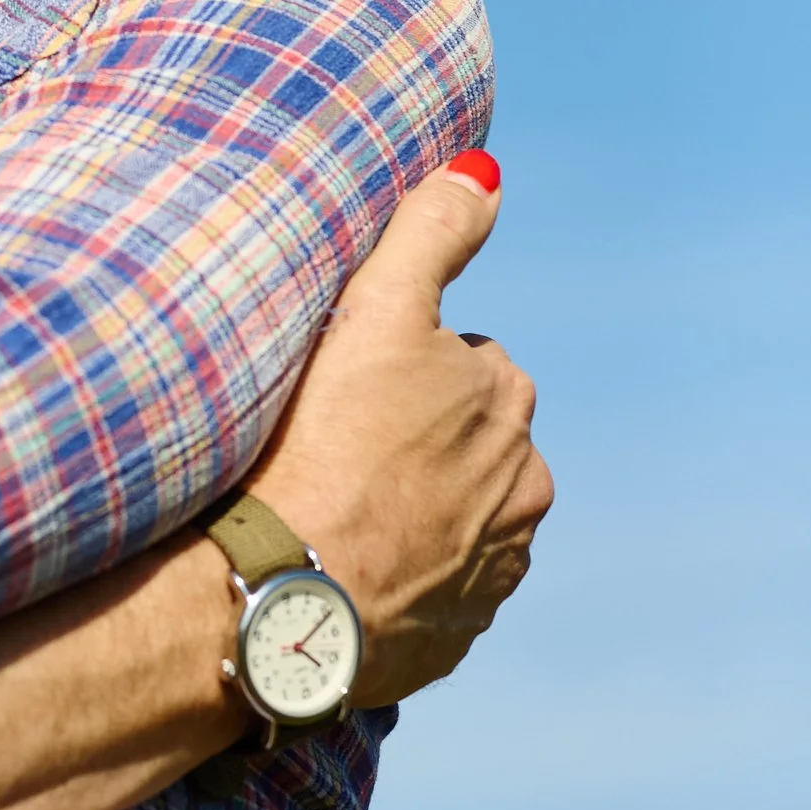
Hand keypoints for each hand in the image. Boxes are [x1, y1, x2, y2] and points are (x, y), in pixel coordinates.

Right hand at [247, 161, 551, 705]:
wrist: (287, 597)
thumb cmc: (325, 442)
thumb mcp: (375, 312)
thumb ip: (431, 234)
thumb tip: (486, 171)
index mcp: (509, 404)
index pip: (459, 360)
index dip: (395, 366)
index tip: (343, 385)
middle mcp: (523, 491)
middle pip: (460, 440)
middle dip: (411, 438)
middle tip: (329, 442)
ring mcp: (491, 574)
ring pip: (449, 514)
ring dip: (405, 507)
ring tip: (328, 504)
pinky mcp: (453, 638)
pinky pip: (427, 589)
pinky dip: (393, 573)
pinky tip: (336, 560)